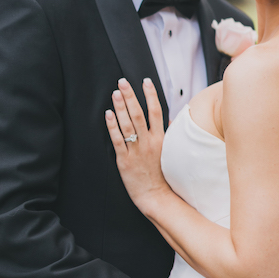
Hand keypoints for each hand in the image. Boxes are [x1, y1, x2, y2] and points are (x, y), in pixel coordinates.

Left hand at [105, 77, 167, 211]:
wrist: (156, 196)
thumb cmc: (163, 175)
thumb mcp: (170, 152)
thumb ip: (168, 135)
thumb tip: (170, 121)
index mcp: (161, 138)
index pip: (156, 111)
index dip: (151, 95)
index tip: (146, 81)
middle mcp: (149, 142)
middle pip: (139, 114)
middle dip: (131, 96)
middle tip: (123, 82)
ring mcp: (137, 150)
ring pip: (128, 124)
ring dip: (121, 107)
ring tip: (115, 93)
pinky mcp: (125, 160)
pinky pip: (118, 140)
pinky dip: (112, 127)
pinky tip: (108, 114)